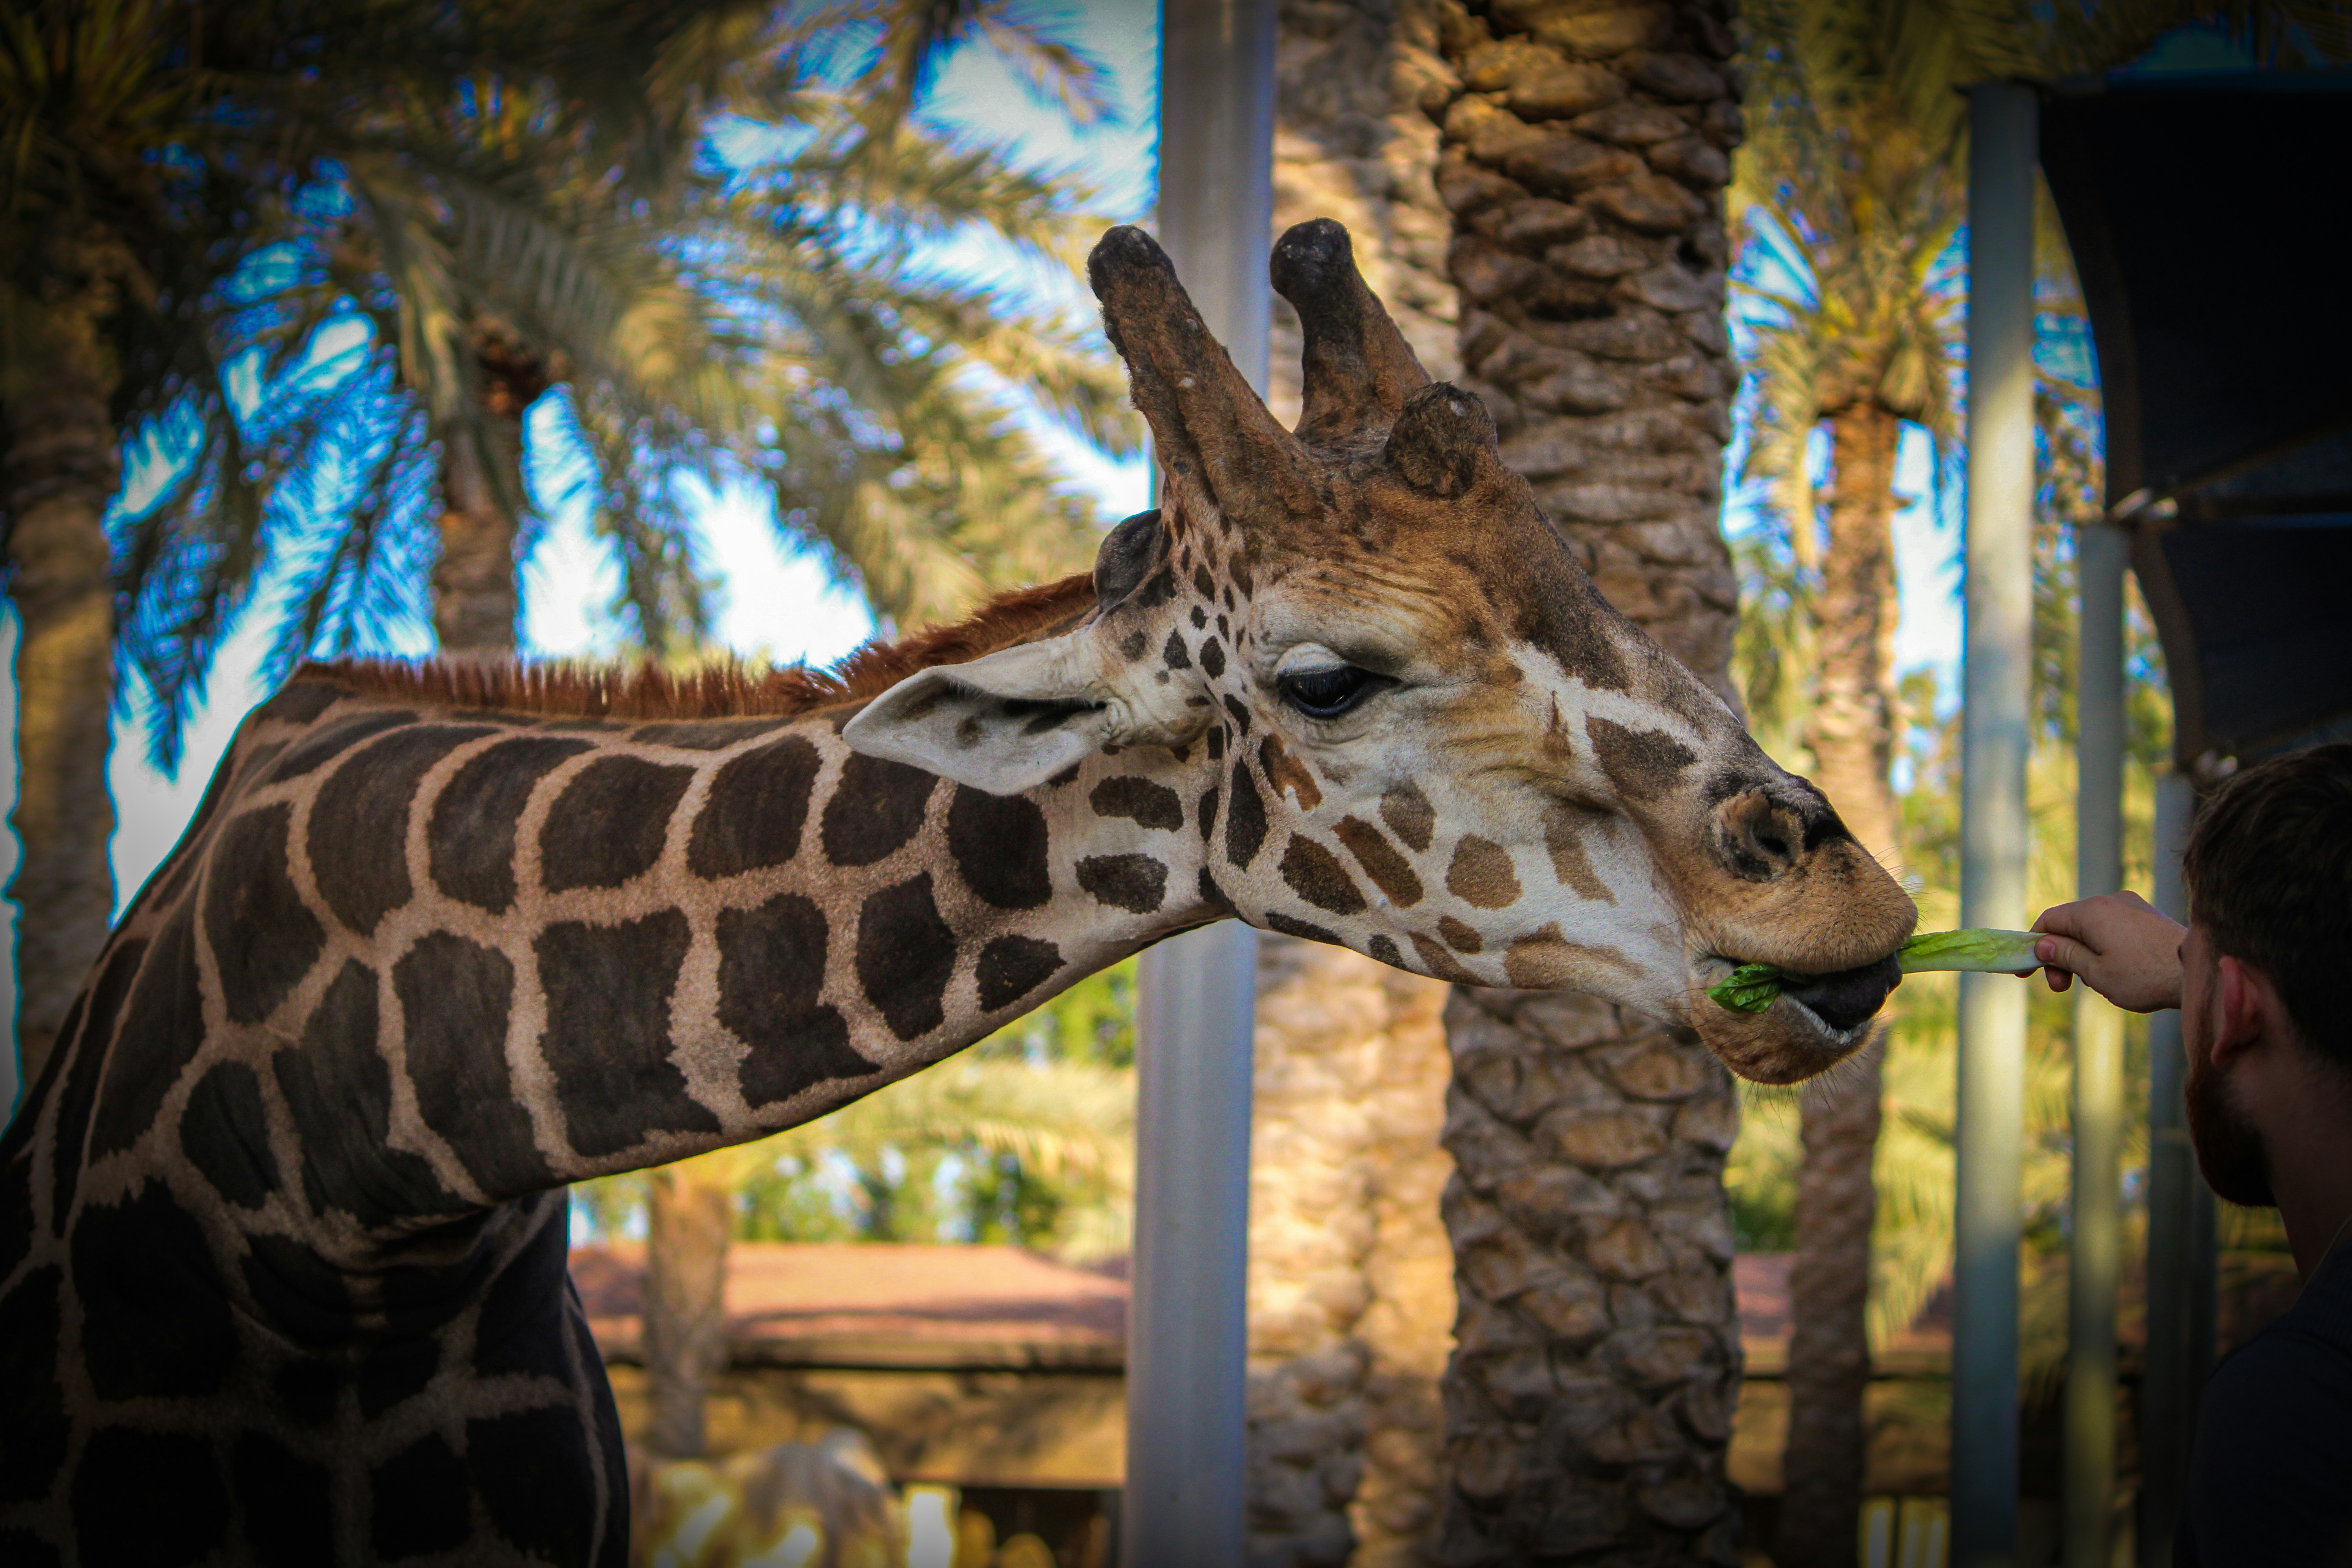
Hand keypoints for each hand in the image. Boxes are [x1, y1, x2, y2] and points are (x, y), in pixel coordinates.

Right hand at [2030, 891, 2184, 1011]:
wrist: (2203, 969)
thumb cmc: (2146, 976)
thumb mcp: (2096, 972)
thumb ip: (2065, 955)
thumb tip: (2042, 944)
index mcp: (2091, 911)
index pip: (2048, 921)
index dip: (2033, 945)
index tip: (2026, 972)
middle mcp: (2110, 901)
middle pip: (2070, 924)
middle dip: (2061, 956)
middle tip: (2062, 987)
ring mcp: (2132, 906)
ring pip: (2092, 927)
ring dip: (2083, 953)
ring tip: (2095, 983)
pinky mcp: (2149, 916)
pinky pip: (2114, 928)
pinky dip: (2104, 947)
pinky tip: (2116, 970)